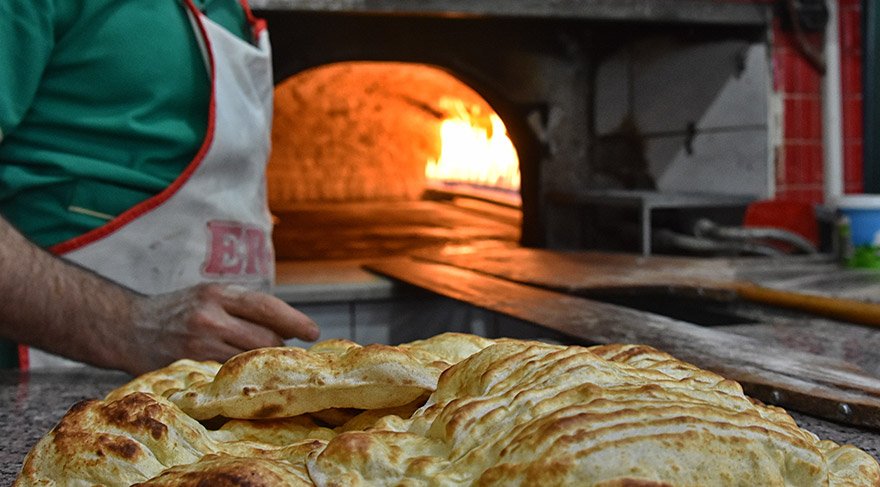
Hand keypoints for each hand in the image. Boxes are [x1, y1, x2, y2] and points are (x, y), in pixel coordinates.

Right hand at [120, 283, 319, 374]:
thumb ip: (243, 308)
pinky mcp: (189, 367)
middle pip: (264, 337)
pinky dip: (239, 377)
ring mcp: (198, 344)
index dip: (294, 320)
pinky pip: (228, 376)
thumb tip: (287, 328)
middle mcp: (209, 317)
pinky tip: (241, 378)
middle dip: (278, 346)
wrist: (126, 327)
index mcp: (217, 294)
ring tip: (262, 365)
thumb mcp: (209, 295)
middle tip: (284, 353)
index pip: (266, 306)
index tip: (312, 333)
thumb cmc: (178, 311)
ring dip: (262, 364)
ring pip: (249, 359)